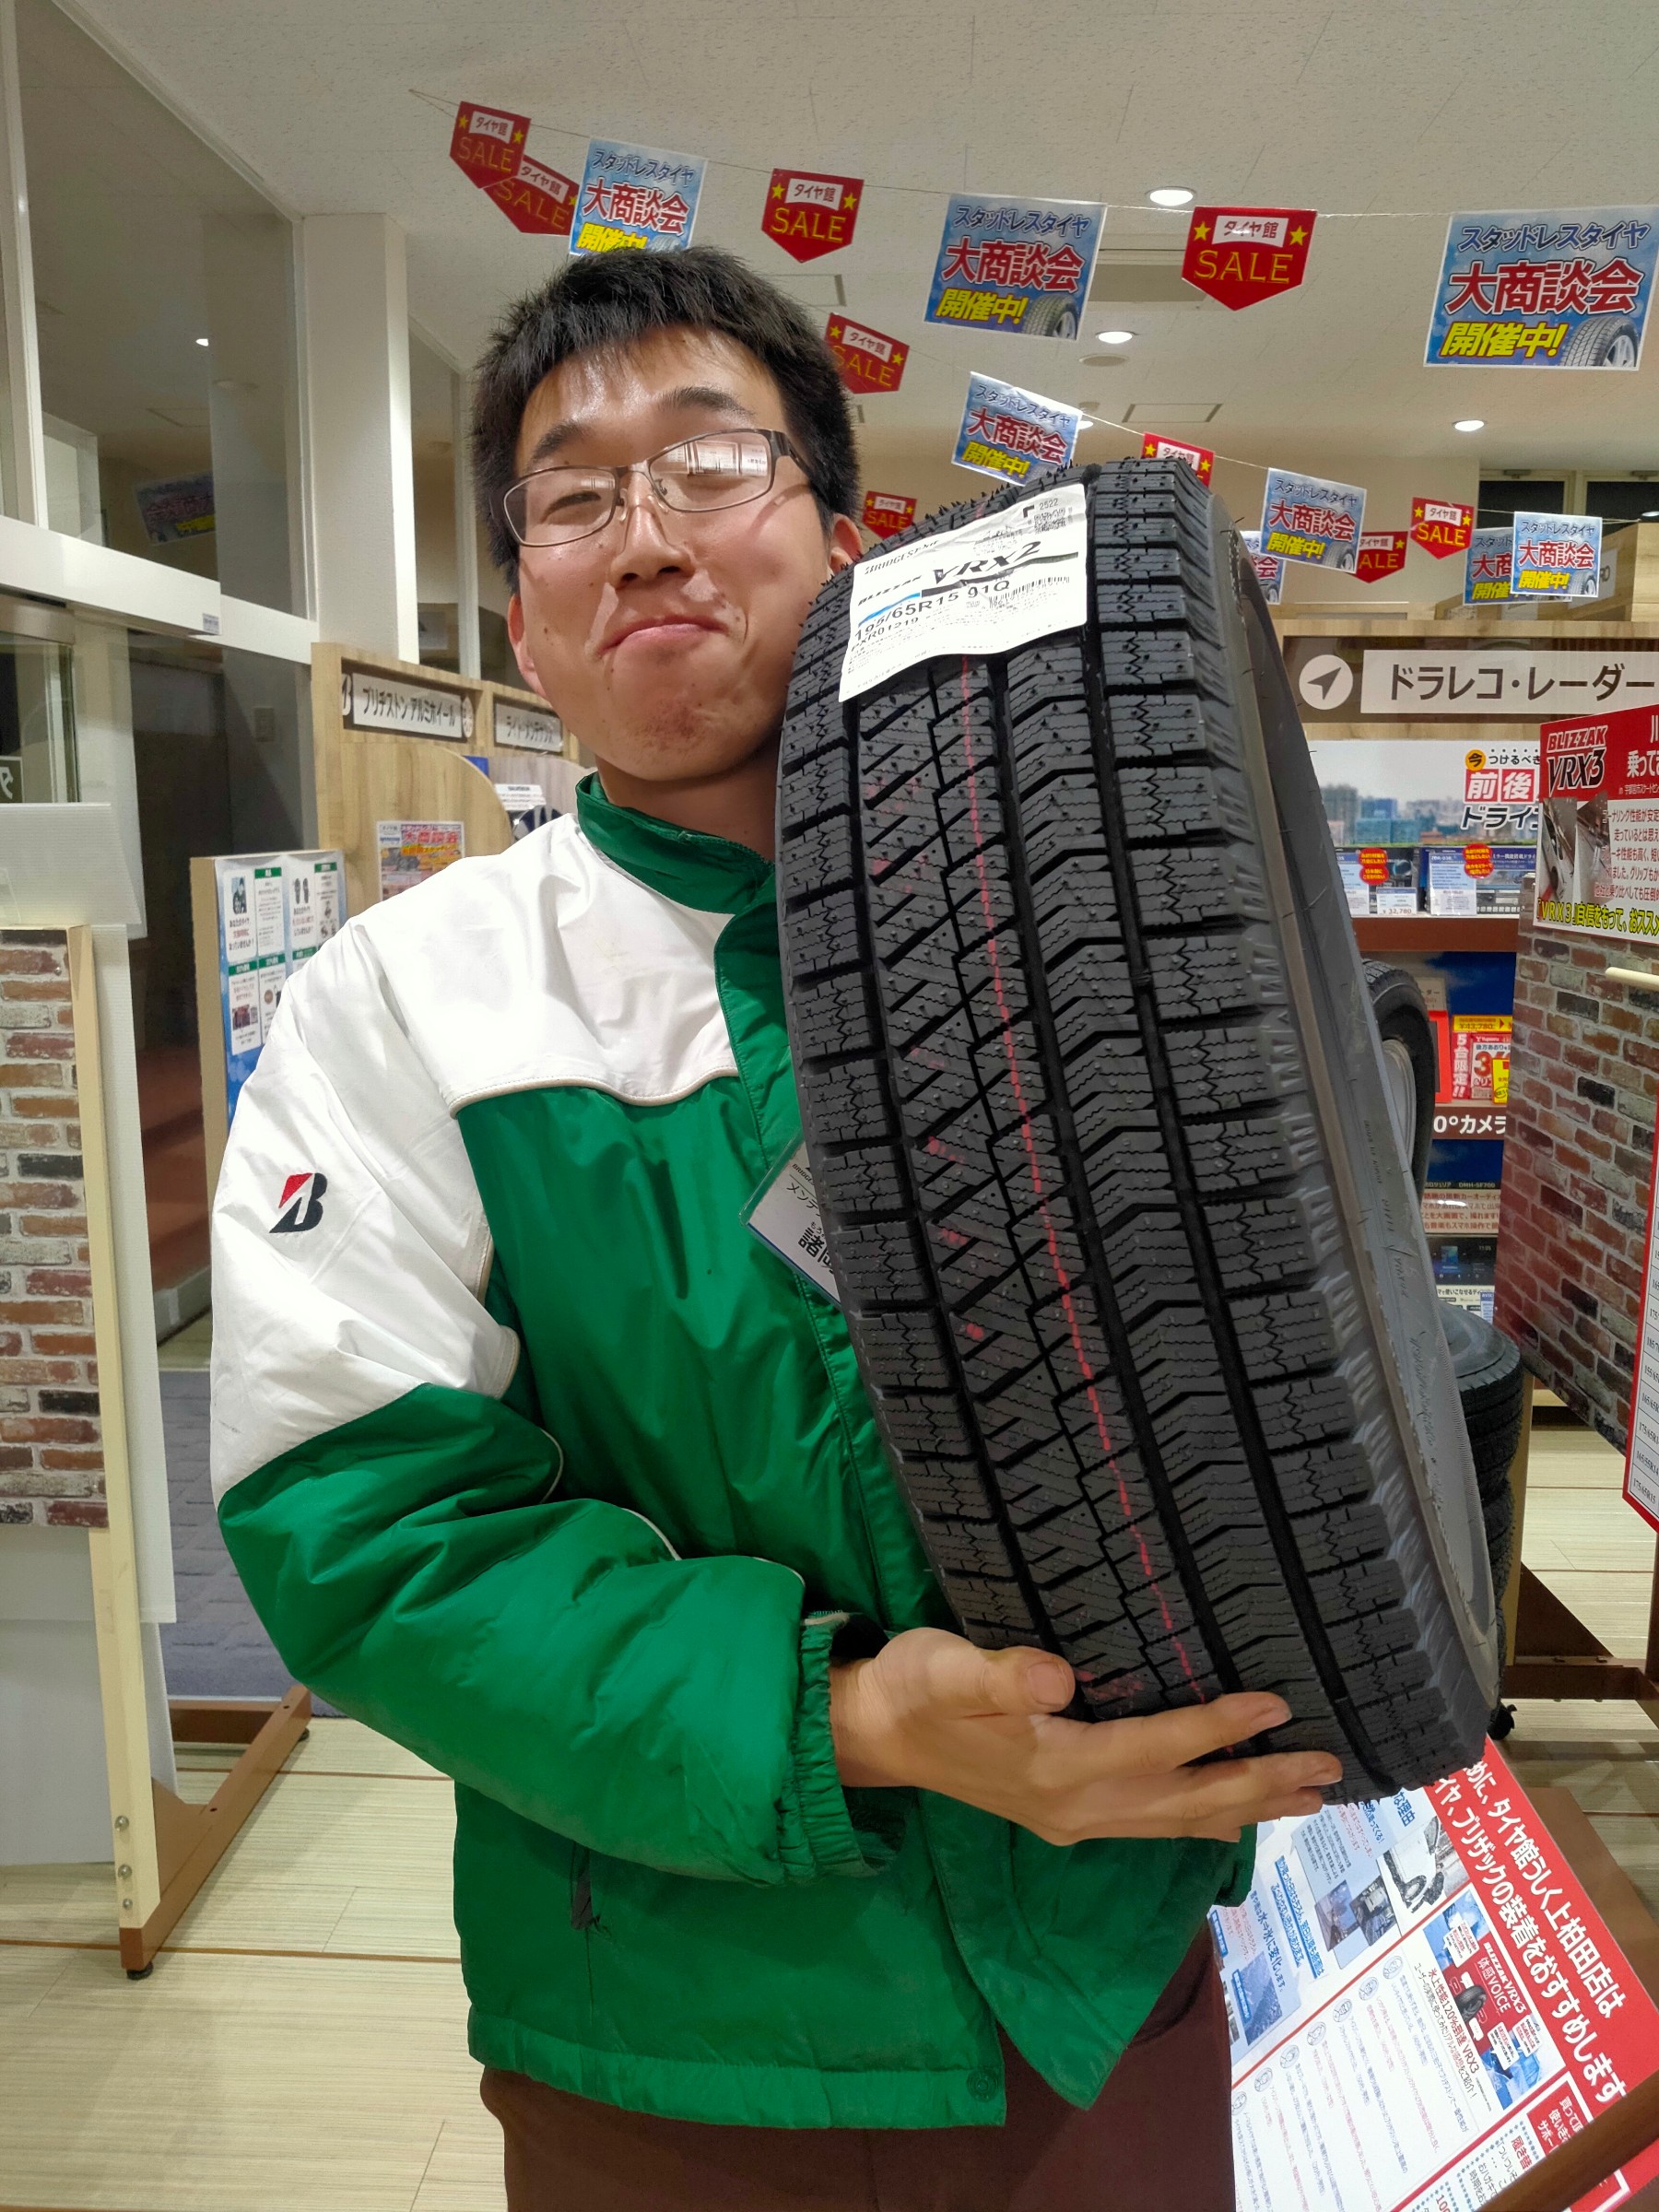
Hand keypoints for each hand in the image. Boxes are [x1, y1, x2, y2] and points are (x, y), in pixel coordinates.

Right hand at [829, 1626, 1341, 1844]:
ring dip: (1245, 1809)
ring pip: (1178, 1822)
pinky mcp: (1067, 1818)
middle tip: (1329, 1768)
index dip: (1218, 1728)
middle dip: (1259, 1784)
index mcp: (1055, 1767)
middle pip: (1186, 1801)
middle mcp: (1076, 1808)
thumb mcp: (946, 1668)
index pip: (1157, 1748)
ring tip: (1308, 1798)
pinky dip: (1205, 1818)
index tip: (1277, 1704)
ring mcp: (1074, 1821)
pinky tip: (1231, 1814)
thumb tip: (1058, 1677)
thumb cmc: (913, 1687)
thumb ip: (1000, 1675)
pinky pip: (1155, 1824)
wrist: (872, 1735)